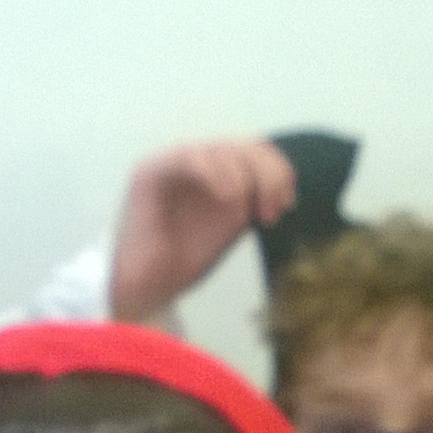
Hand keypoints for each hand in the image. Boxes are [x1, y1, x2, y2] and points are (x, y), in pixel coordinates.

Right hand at [108, 140, 296, 321]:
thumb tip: (281, 185)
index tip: (287, 203)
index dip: (277, 171)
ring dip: (247, 177)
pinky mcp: (151, 172)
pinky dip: (216, 174)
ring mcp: (171, 163)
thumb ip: (251, 200)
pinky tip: (231, 198)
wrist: (146, 286)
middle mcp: (194, 161)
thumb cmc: (182, 260)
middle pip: (242, 146)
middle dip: (268, 174)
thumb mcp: (230, 225)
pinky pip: (190, 158)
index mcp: (213, 171)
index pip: (252, 153)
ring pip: (221, 148)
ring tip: (253, 212)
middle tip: (275, 209)